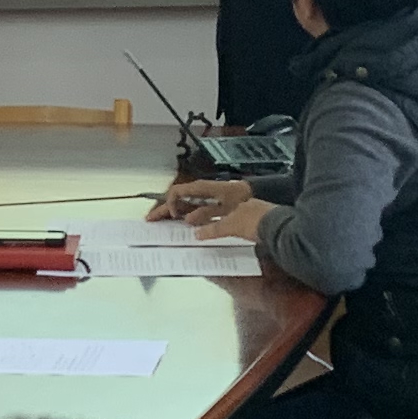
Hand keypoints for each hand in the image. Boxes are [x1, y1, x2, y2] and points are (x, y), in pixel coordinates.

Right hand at [155, 180, 269, 243]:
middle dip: (165, 209)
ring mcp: (213, 201)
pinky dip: (192, 221)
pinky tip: (189, 229)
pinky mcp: (220, 209)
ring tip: (166, 227)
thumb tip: (192, 229)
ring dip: (177, 216)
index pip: (179, 191)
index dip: (170, 202)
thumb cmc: (248, 205)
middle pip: (180, 200)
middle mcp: (206, 193)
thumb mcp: (231, 219)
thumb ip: (210, 225)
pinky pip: (201, 214)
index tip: (171, 217)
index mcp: (206, 189)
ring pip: (189, 208)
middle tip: (150, 220)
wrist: (267, 206)